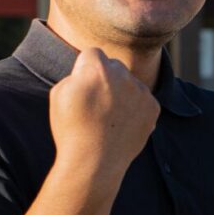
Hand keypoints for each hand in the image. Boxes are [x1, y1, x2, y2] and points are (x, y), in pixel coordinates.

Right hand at [48, 46, 158, 185]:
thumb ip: (77, 74)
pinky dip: (136, 107)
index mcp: (96, 68)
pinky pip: (144, 98)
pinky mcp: (153, 107)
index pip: (93, 54)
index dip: (85, 68)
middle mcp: (123, 76)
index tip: (83, 84)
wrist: (95, 161)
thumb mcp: (60, 93)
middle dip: (106, 77)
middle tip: (97, 101)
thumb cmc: (71, 128)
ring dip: (123, 92)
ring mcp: (141, 92)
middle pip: (114, 66)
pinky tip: (123, 122)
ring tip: (110, 115)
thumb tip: (90, 69)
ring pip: (131, 82)